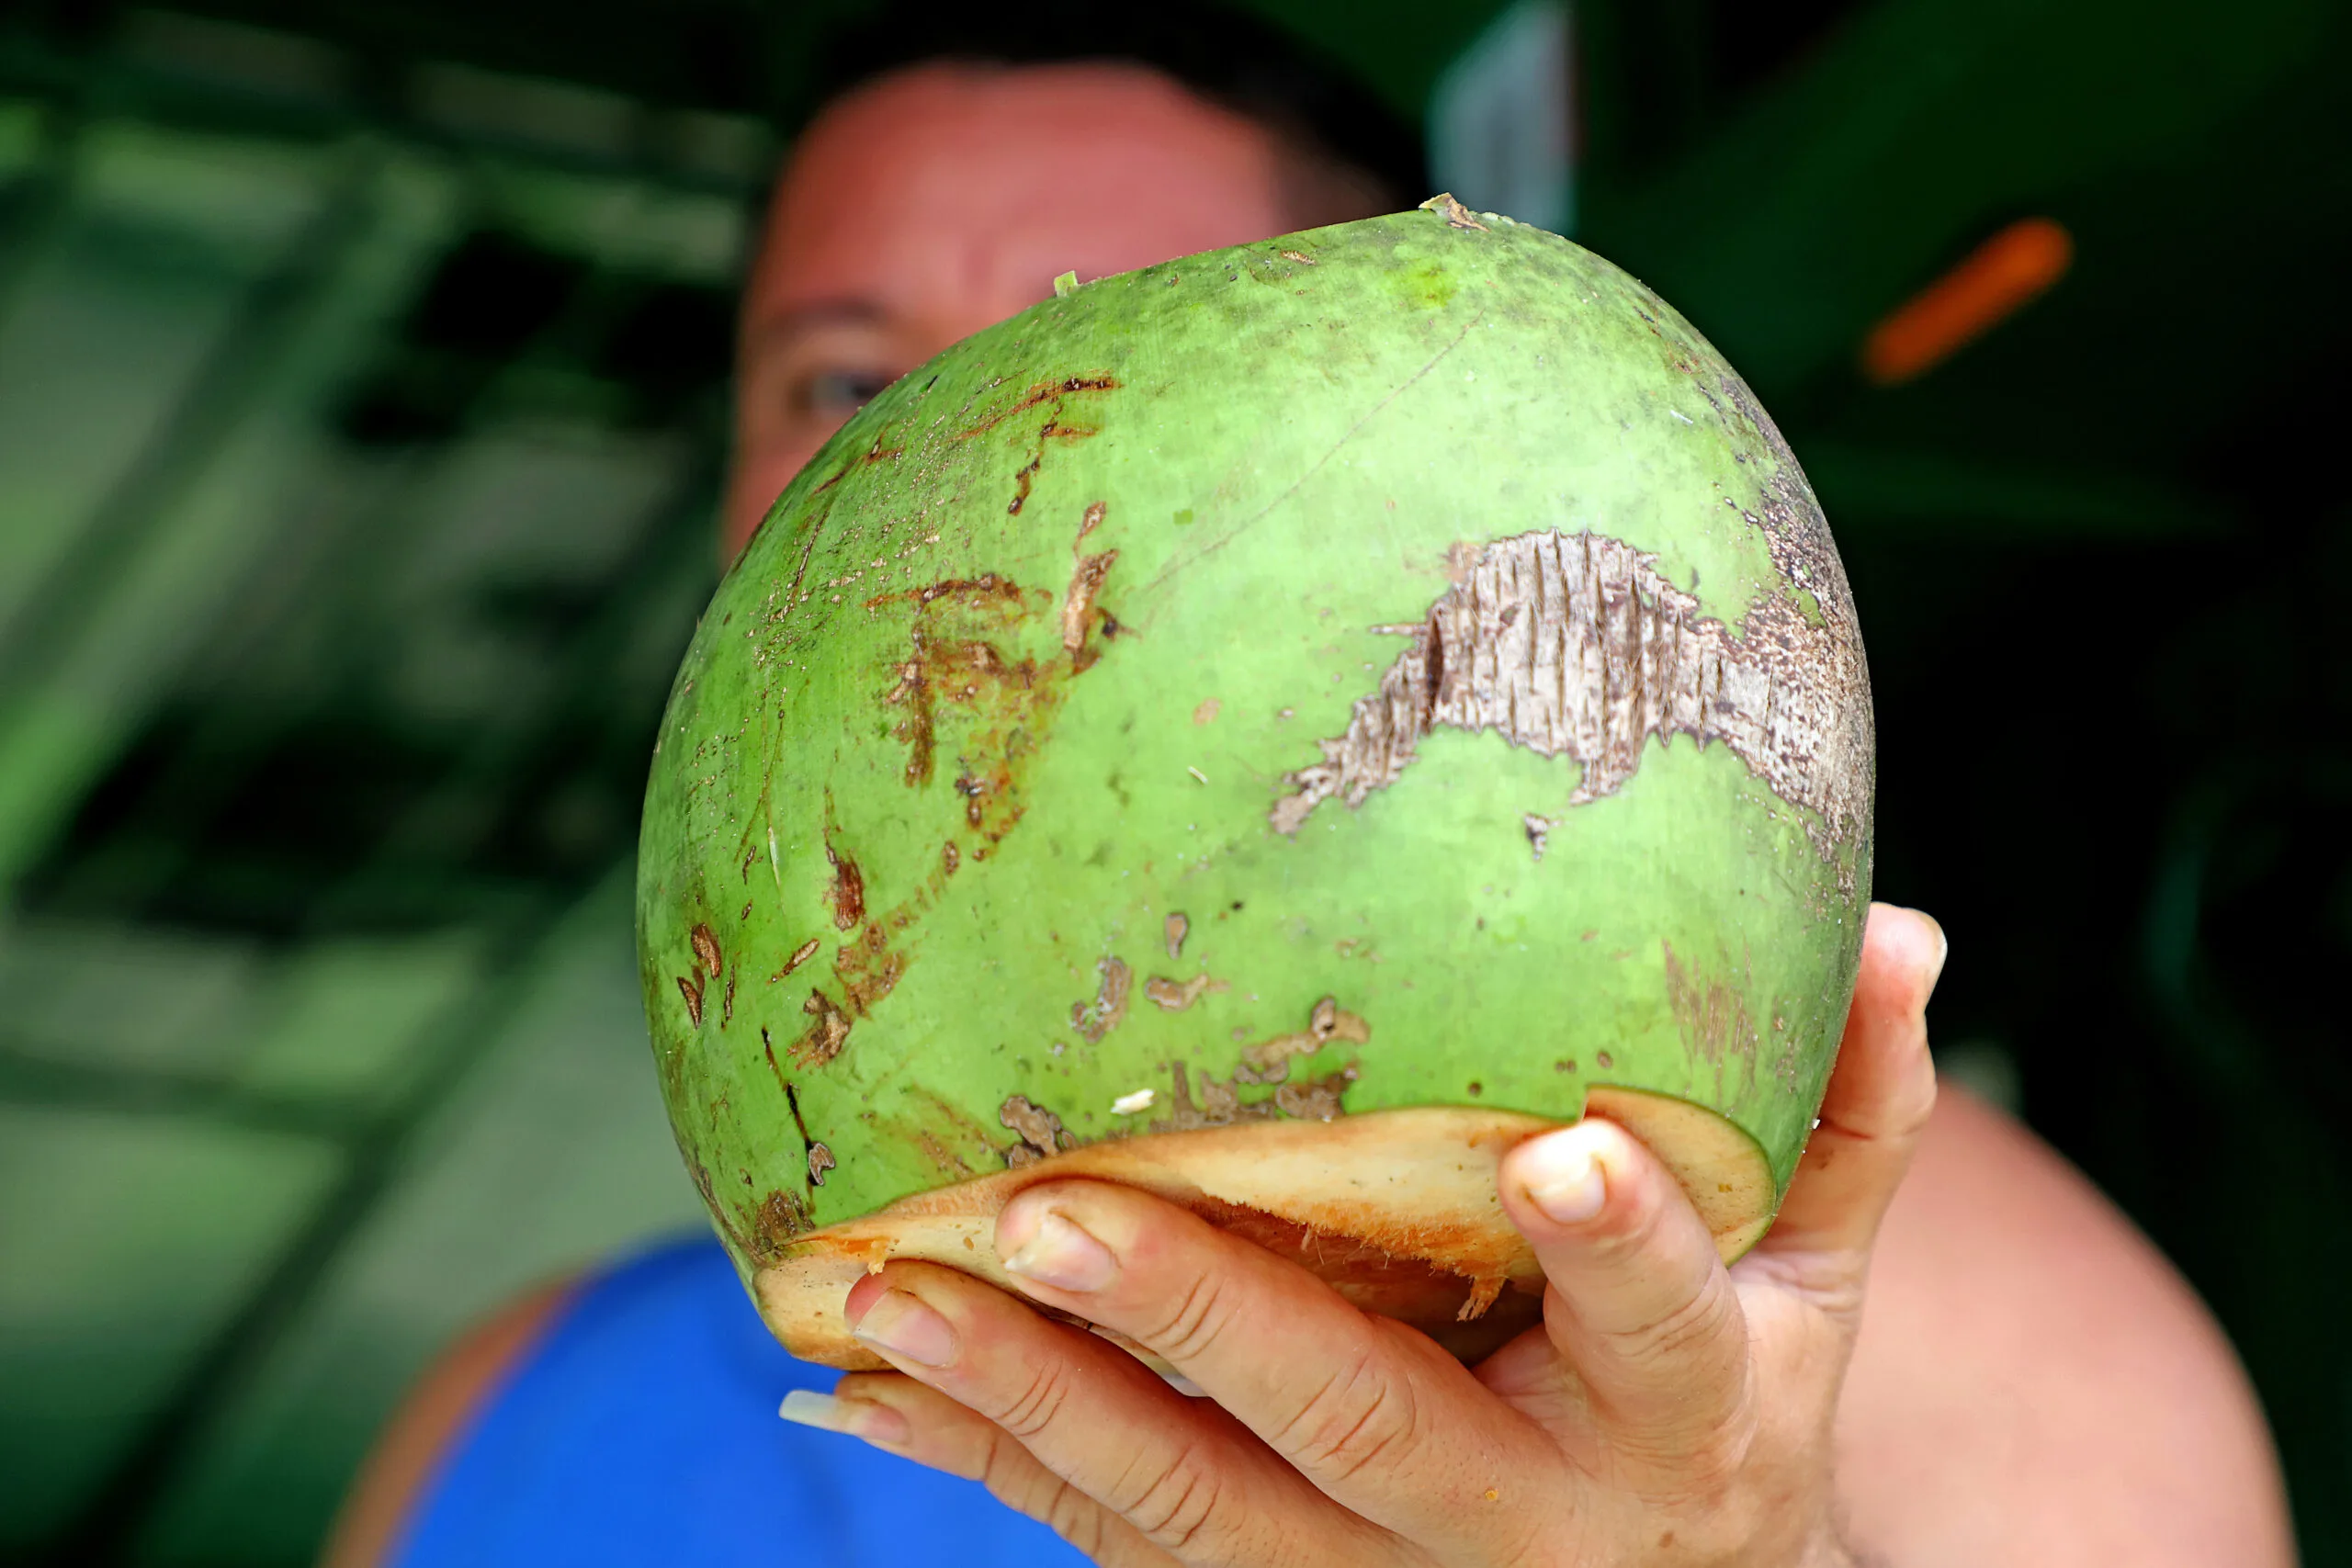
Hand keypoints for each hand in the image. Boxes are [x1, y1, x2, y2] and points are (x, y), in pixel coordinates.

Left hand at [793, 903, 1945, 1566]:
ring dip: (1030, 1405)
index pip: (1654, 1321)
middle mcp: (1515, 1522)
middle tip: (1049, 1214)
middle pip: (1351, 1429)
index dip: (1618, 1244)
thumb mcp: (1819, 1272)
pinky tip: (853, 1383)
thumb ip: (1852, 1109)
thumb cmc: (1738, 1390)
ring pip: (1186, 1511)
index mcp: (1677, 1412)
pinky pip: (1109, 1543)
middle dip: (1201, 1326)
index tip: (1557, 1150)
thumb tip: (1908, 920)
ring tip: (886, 1295)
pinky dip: (982, 1464)